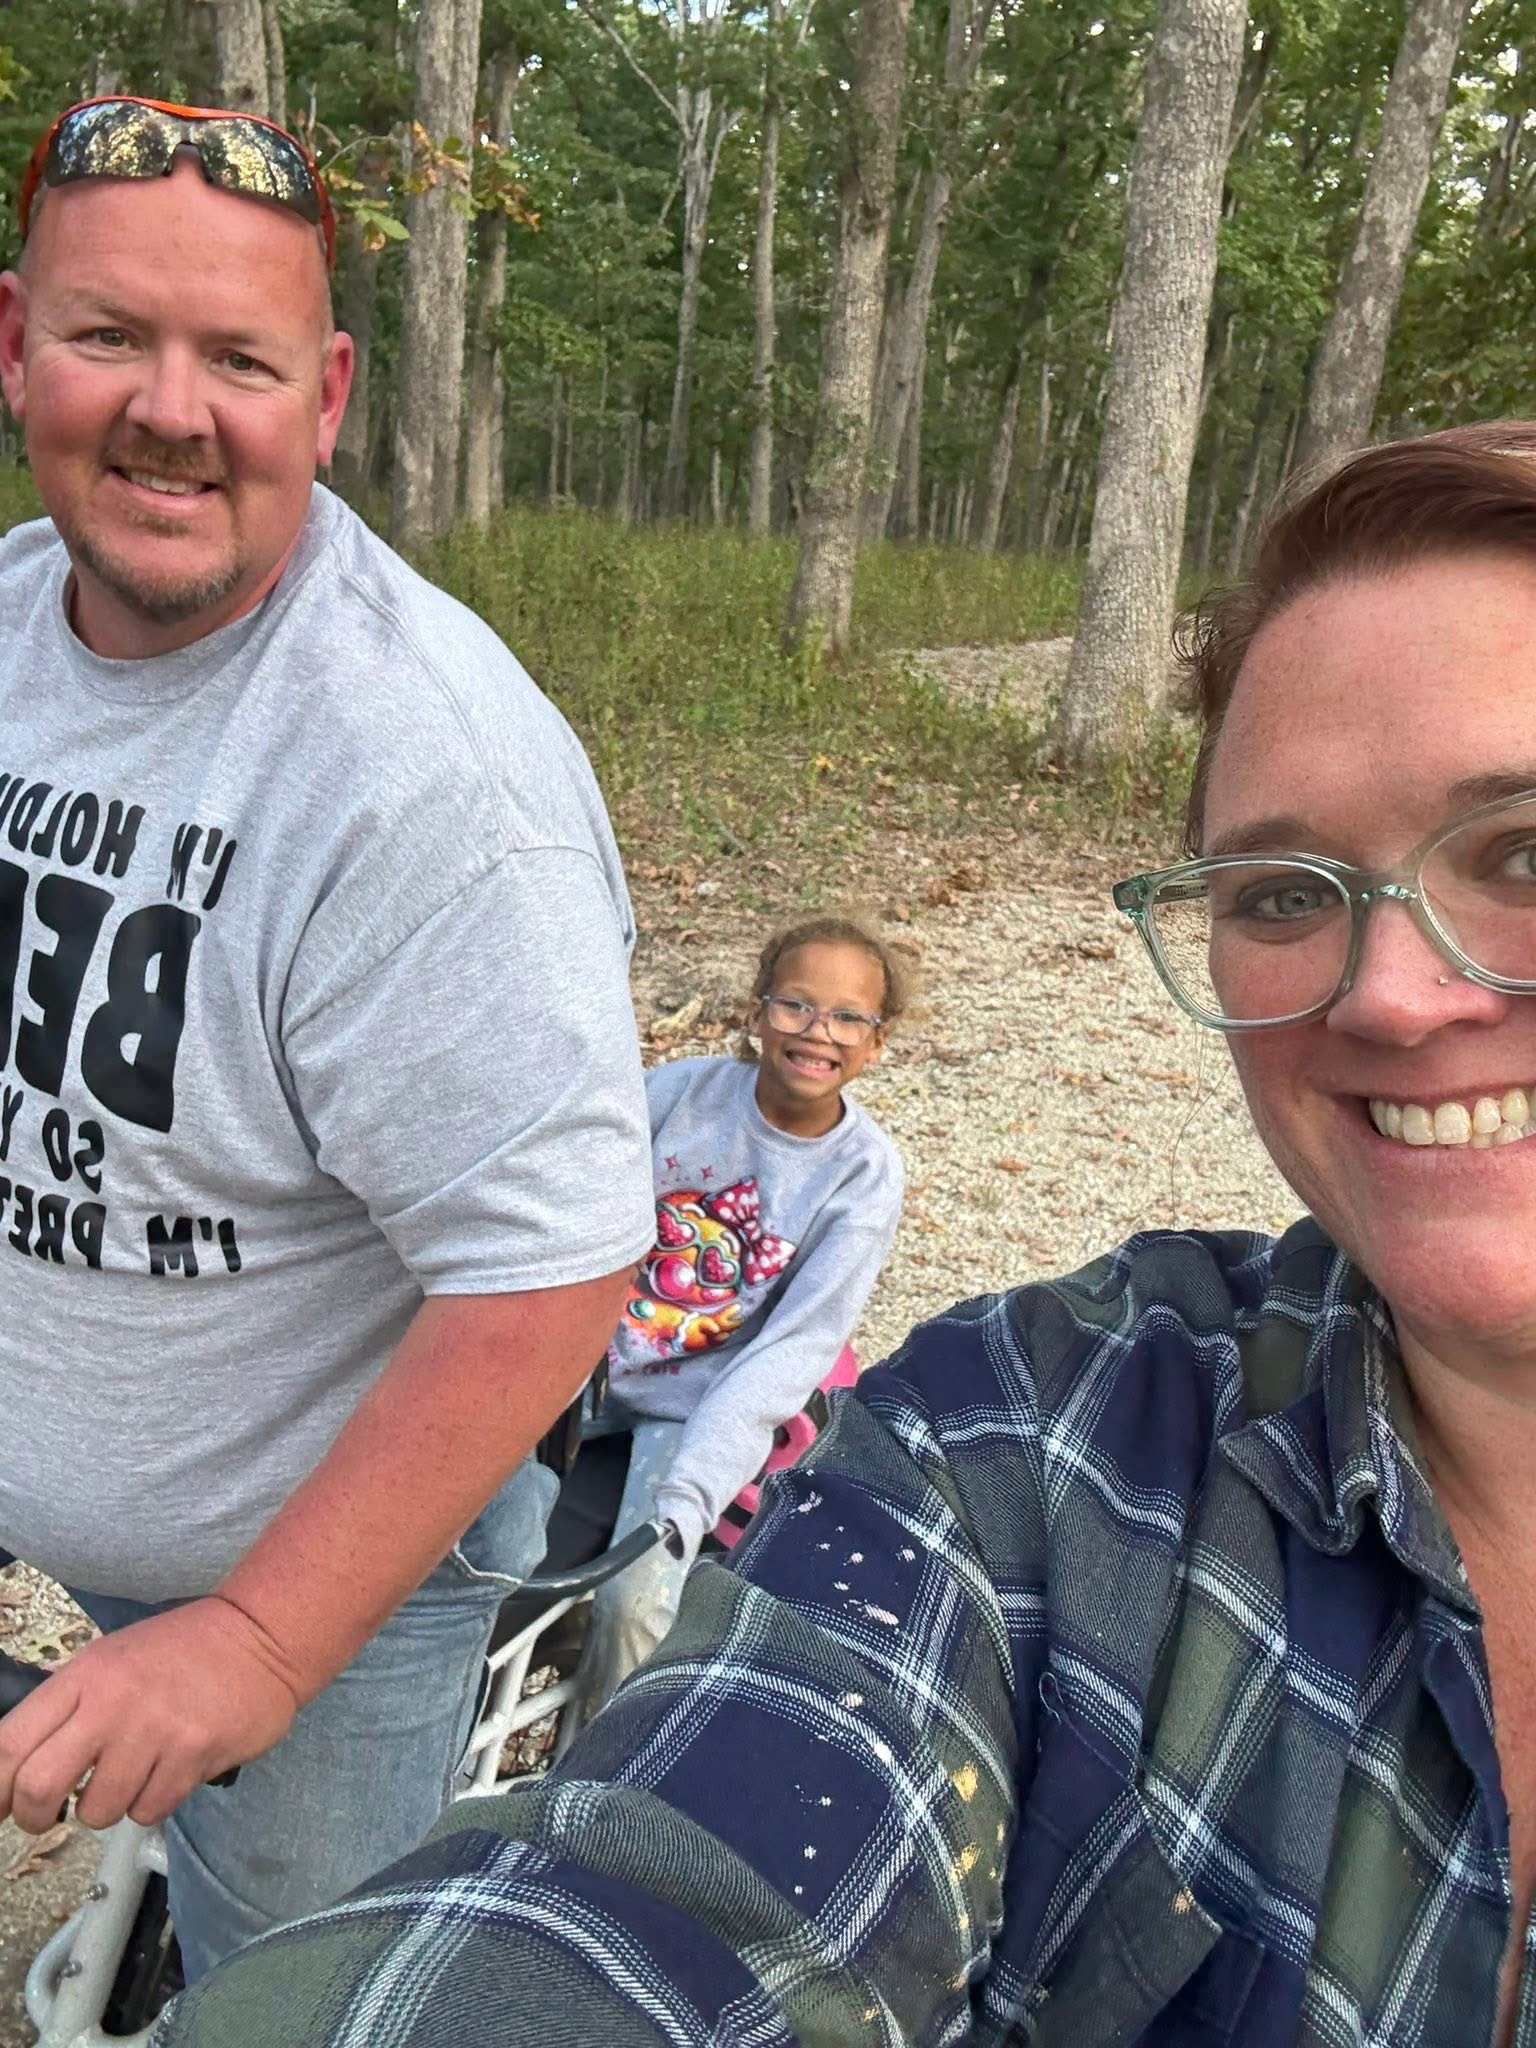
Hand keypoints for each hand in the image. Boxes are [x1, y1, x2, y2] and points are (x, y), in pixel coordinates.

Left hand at [0, 1596, 302, 1832]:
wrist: (262, 1635)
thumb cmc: (181, 1652)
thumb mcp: (113, 1661)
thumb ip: (68, 1708)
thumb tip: (15, 1772)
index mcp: (85, 1675)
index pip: (10, 1742)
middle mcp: (112, 1702)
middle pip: (38, 1787)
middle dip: (35, 1815)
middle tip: (49, 1813)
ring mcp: (154, 1729)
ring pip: (96, 1811)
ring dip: (108, 1806)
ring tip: (132, 1776)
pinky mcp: (194, 1754)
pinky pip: (149, 1810)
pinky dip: (152, 1802)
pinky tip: (169, 1771)